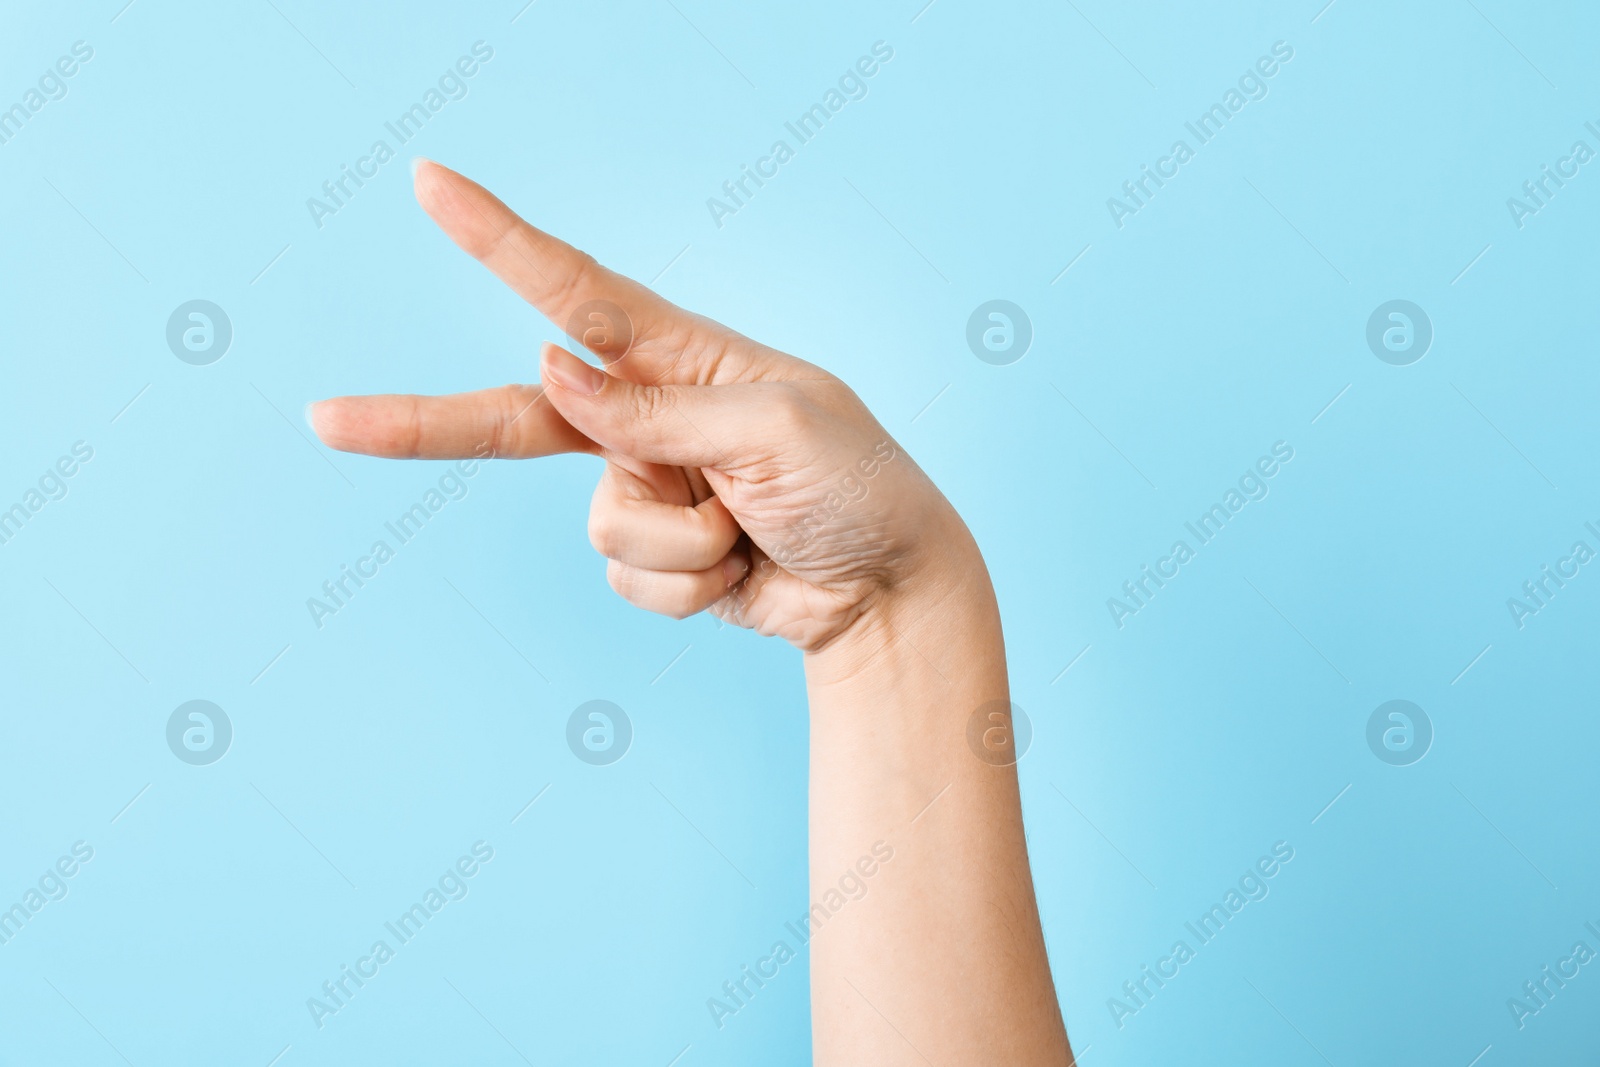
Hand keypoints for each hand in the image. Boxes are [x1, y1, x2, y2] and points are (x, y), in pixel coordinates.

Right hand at [309, 160, 967, 652]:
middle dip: (423, 425)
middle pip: (518, 416)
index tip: (430, 184)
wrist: (888, 590)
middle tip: (324, 419)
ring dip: (685, 543)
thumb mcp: (776, 429)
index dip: (499, 240)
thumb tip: (551, 372)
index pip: (577, 292)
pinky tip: (742, 569)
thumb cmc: (856, 484)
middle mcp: (652, 416)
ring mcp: (648, 487)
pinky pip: (629, 578)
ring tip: (752, 529)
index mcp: (685, 358)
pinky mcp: (654, 554)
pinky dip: (688, 585)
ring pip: (604, 523)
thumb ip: (658, 407)